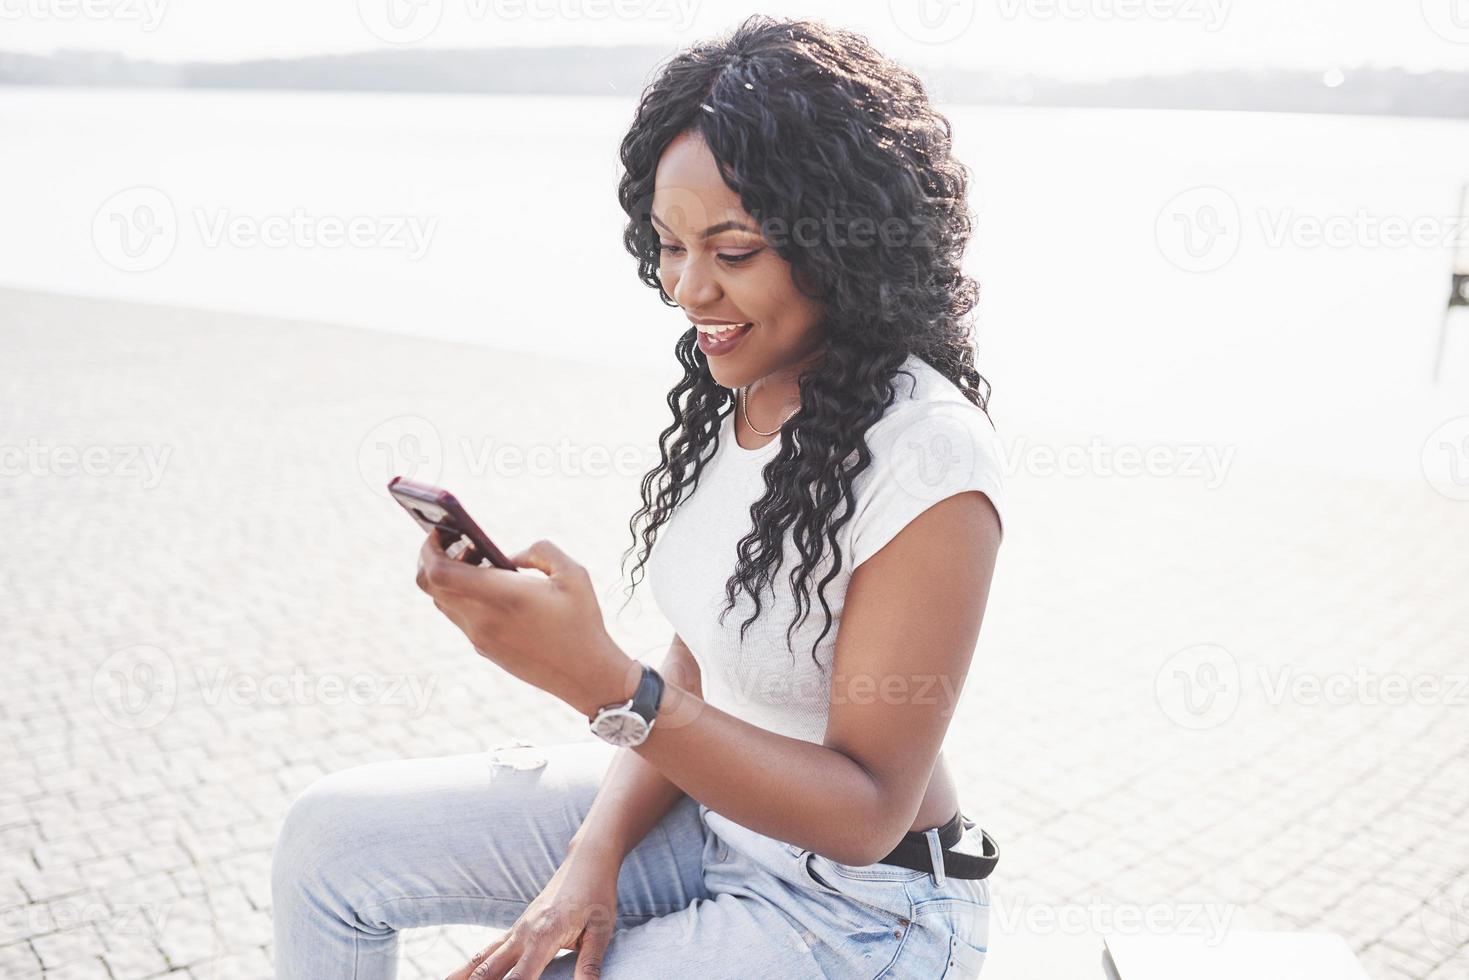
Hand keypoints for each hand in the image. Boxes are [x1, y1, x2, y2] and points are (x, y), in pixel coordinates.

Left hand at [416, 531, 639, 716]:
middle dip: (432, 558)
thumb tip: (509, 557)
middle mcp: (482, 618)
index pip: (439, 573)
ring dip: (448, 579)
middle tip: (453, 542)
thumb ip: (539, 551)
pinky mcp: (485, 650)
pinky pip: (459, 617)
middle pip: (430, 586)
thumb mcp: (571, 572)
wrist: (586, 674)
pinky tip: (490, 589)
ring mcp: (480, 637)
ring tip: (477, 563)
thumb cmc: (581, 621)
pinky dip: (462, 597)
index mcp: (501, 595)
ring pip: (441, 602)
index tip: (441, 531)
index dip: (430, 548)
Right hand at [444, 853, 621, 979]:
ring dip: (462, 976)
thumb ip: (590, 963)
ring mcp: (517, 929)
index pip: (519, 978)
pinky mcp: (517, 928)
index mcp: (543, 936)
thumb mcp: (602, 930)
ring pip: (481, 958)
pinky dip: (471, 965)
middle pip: (489, 970)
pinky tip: (460, 975)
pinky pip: (487, 949)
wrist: (587, 862)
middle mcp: (523, 933)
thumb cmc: (597, 896)